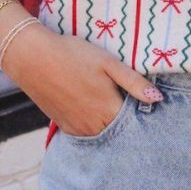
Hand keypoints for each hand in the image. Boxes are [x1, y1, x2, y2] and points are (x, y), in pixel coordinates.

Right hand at [0, 25, 159, 136]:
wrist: (32, 58)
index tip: (148, 107)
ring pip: (103, 134)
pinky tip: (95, 112)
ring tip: (111, 106)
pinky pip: (87, 134)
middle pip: (120, 131)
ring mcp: (78, 128)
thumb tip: (158, 99)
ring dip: (111, 126)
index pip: (136, 123)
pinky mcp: (65, 127)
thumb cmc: (73, 55)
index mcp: (109, 109)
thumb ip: (133, 82)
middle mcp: (95, 125)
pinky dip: (95, 128)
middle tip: (131, 106)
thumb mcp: (108, 63)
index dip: (143, 115)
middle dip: (129, 124)